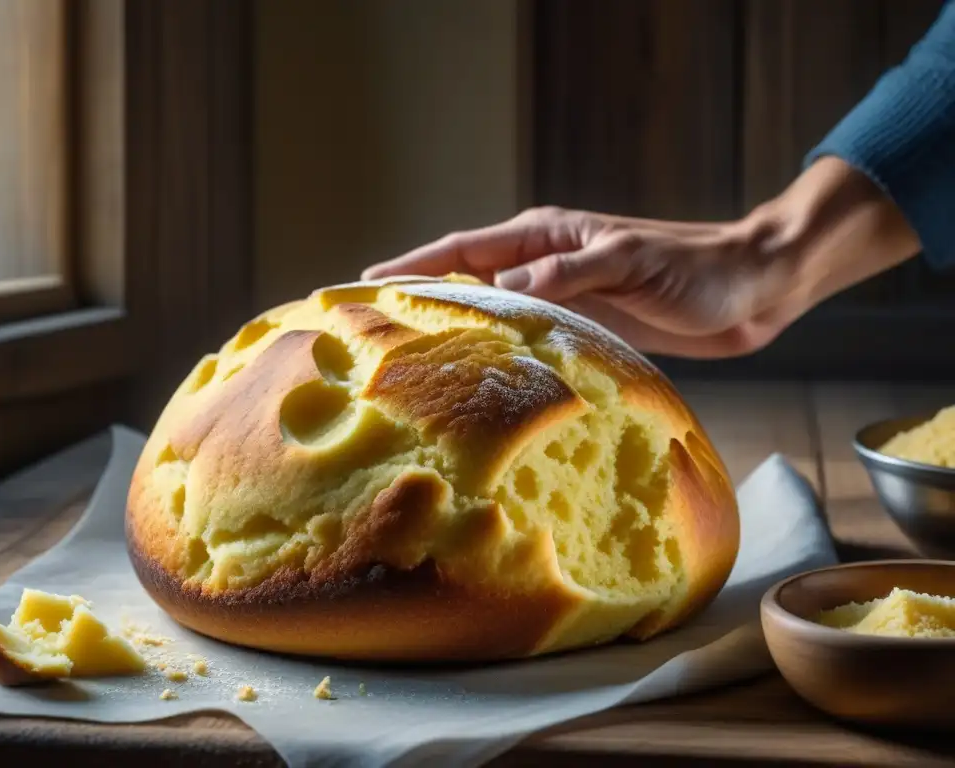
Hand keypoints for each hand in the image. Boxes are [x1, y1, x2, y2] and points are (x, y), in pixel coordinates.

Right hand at [362, 209, 803, 358]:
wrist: (755, 288)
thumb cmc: (697, 267)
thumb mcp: (629, 261)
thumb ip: (568, 272)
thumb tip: (498, 288)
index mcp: (546, 237)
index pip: (462, 250)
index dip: (413, 266)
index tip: (365, 283)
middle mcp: (545, 266)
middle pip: (466, 283)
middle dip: (421, 302)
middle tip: (375, 333)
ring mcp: (563, 299)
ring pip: (493, 318)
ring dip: (456, 335)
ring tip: (413, 366)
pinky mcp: (585, 329)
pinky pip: (528, 343)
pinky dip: (501, 359)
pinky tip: (482, 384)